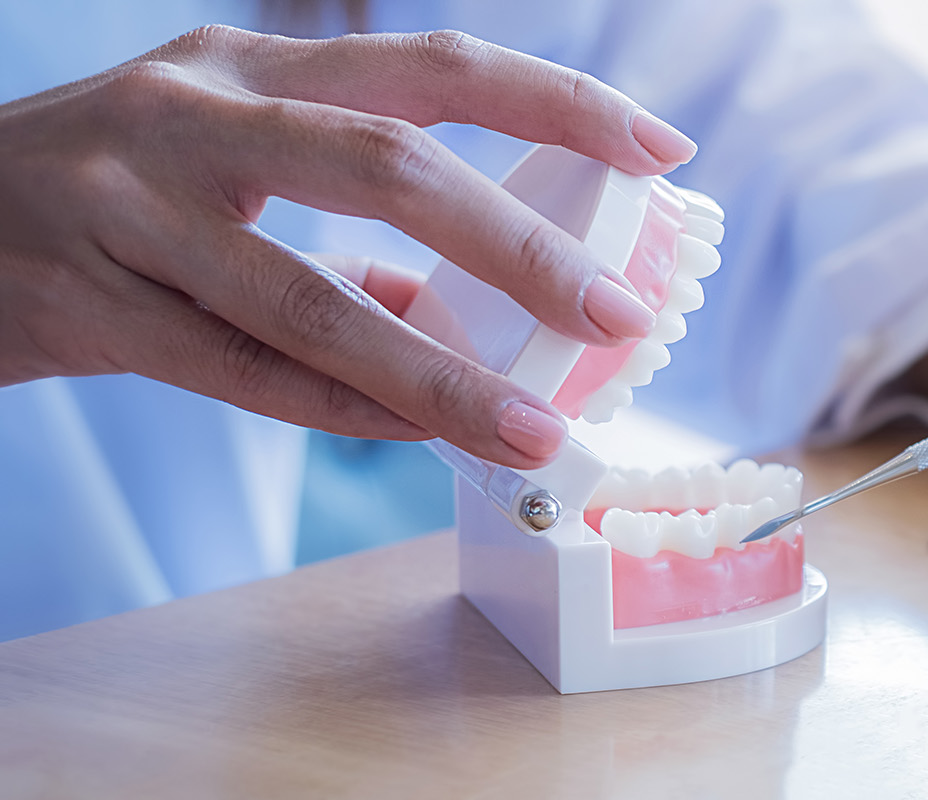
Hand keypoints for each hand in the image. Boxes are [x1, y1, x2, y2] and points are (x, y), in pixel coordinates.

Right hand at [0, 26, 698, 467]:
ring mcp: (130, 207)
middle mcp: (193, 115)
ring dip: (440, 373)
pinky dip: (342, 410)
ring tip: (536, 429)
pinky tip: (422, 438)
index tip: (664, 149)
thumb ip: (353, 226)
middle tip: (620, 313)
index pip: (434, 65)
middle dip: (521, 244)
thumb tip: (485, 304)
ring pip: (310, 299)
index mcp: (252, 66)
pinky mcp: (85, 302)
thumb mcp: (229, 164)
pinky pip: (240, 374)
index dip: (560, 102)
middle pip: (388, 167)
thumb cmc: (112, 192)